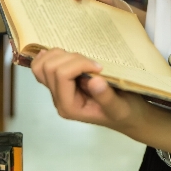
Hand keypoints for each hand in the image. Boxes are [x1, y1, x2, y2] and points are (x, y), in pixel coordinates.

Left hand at [31, 48, 149, 130]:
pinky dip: (49, 57)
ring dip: (61, 55)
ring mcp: (57, 90)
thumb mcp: (119, 107)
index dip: (79, 64)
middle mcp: (59, 98)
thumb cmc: (124, 113)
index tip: (100, 67)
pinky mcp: (61, 83)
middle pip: (49, 68)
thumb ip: (106, 96)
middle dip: (71, 59)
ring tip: (82, 60)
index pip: (61, 75)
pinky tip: (61, 54)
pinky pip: (43, 67)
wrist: (128, 117)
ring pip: (42, 65)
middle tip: (92, 64)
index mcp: (69, 106)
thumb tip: (94, 80)